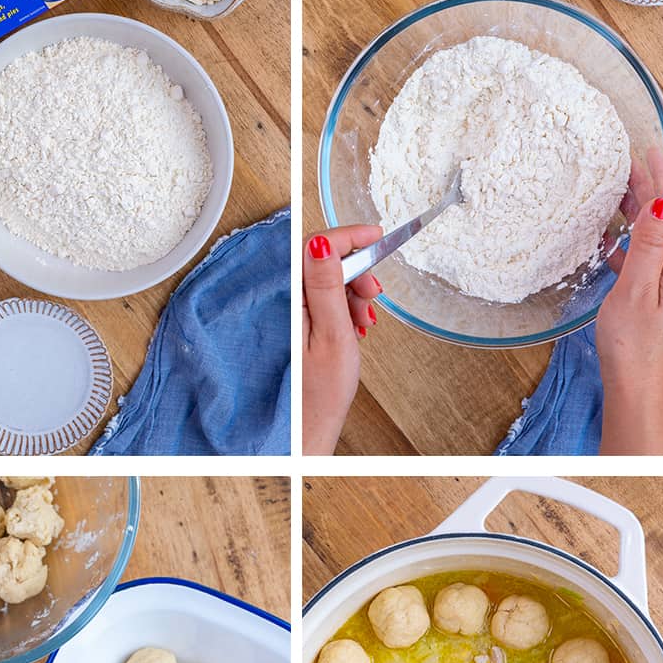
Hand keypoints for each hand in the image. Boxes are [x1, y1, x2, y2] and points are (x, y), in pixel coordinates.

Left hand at [302, 227, 383, 453]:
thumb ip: (327, 287)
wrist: (308, 427)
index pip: (316, 246)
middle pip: (324, 262)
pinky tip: (355, 326)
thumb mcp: (332, 335)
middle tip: (373, 296)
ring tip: (364, 320)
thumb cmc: (319, 393)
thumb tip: (324, 244)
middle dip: (356, 272)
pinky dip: (346, 307)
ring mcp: (292, 312)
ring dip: (353, 293)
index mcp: (291, 300)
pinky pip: (325, 300)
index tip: (376, 235)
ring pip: (328, 281)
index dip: (349, 236)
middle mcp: (286, 302)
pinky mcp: (300, 323)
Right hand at [596, 165, 662, 454]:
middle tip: (631, 158)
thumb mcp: (639, 289)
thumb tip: (661, 202)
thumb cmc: (634, 346)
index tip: (652, 149)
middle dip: (652, 186)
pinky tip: (608, 238)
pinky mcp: (649, 298)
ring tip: (617, 187)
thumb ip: (650, 245)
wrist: (634, 388)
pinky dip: (625, 242)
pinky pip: (639, 259)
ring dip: (637, 210)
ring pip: (652, 235)